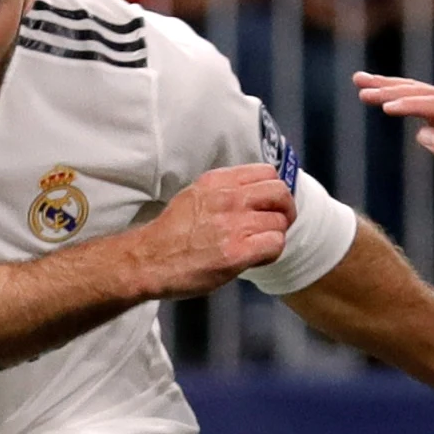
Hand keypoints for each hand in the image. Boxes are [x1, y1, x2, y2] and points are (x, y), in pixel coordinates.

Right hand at [136, 165, 296, 296]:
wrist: (148, 261)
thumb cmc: (170, 235)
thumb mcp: (194, 196)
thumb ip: (223, 191)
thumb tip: (252, 195)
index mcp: (217, 181)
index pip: (267, 172)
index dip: (275, 190)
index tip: (270, 205)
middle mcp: (228, 198)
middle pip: (280, 192)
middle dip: (285, 209)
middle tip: (278, 224)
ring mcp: (234, 224)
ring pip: (280, 222)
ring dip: (275, 236)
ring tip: (259, 246)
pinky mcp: (237, 252)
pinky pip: (275, 244)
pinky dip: (271, 253)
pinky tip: (256, 259)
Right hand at [354, 75, 433, 201]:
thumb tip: (422, 134)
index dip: (409, 105)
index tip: (384, 106)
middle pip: (420, 92)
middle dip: (389, 89)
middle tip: (361, 87)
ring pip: (416, 91)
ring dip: (387, 86)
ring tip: (359, 80)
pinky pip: (418, 100)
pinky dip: (397, 94)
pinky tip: (379, 89)